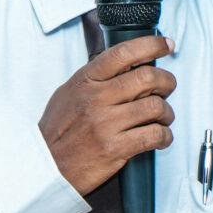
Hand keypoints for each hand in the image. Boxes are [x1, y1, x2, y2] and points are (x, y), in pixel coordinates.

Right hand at [37, 34, 175, 195]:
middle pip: (147, 77)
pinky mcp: (115, 148)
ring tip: (163, 118)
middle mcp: (96, 98)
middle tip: (168, 88)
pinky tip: (161, 137)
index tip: (166, 45)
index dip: (151, 45)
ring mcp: (106, 124)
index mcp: (85, 81)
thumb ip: (94, 79)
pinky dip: (164, 136)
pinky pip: (154, 135)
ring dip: (167, 113)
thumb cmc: (57, 132)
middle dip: (166, 81)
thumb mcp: (68, 94)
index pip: (123, 53)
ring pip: (155, 106)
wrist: (44, 167)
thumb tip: (126, 66)